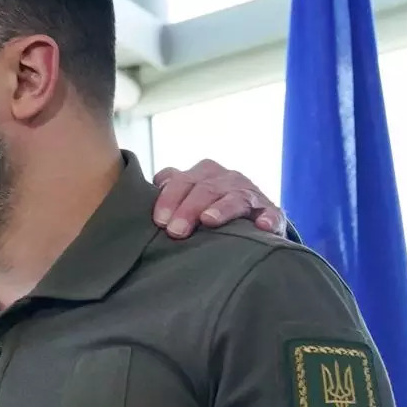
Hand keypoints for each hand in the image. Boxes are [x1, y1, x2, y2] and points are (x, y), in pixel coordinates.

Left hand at [152, 159, 285, 238]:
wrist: (253, 221)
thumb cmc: (210, 210)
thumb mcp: (188, 199)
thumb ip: (166, 196)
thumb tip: (136, 202)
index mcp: (202, 174)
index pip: (180, 180)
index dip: (167, 197)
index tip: (158, 220)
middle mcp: (225, 179)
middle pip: (203, 188)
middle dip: (187, 208)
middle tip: (175, 231)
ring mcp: (250, 194)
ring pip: (234, 197)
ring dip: (221, 208)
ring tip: (209, 220)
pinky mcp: (271, 212)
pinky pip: (271, 214)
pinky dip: (267, 219)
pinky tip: (261, 227)